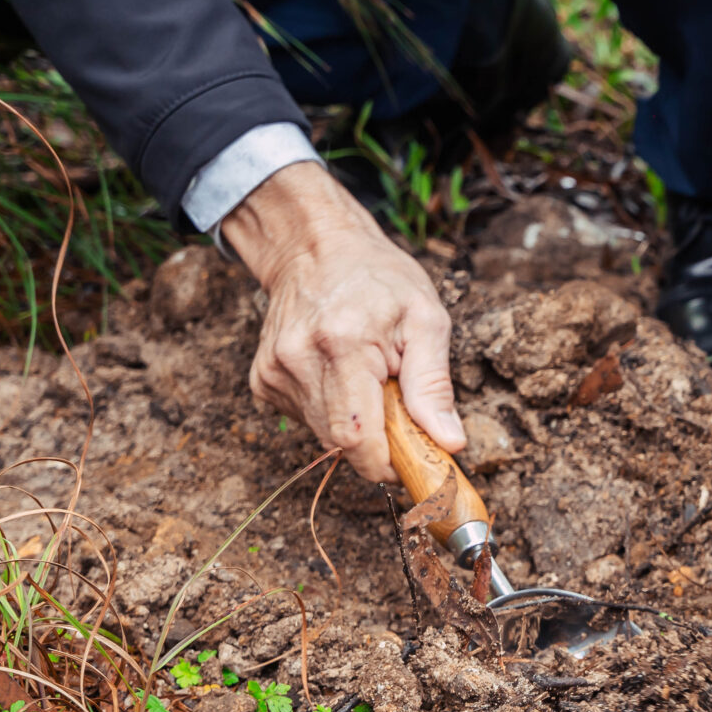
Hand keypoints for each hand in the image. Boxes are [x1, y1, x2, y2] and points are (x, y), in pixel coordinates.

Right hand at [221, 161, 462, 482]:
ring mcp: (274, 371)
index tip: (415, 460)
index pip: (358, 439)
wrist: (317, 248)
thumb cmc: (380, 280)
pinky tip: (343, 378)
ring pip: (324, 436)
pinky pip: (306, 419)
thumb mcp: (426, 320)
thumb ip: (434, 385)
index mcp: (342, 345)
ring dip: (357, 425)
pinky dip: (333, 412)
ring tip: (371, 382)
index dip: (388, 463)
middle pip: (341, 444)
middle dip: (380, 443)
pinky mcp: (262, 379)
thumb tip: (449, 443)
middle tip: (402, 412)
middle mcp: (298, 361)